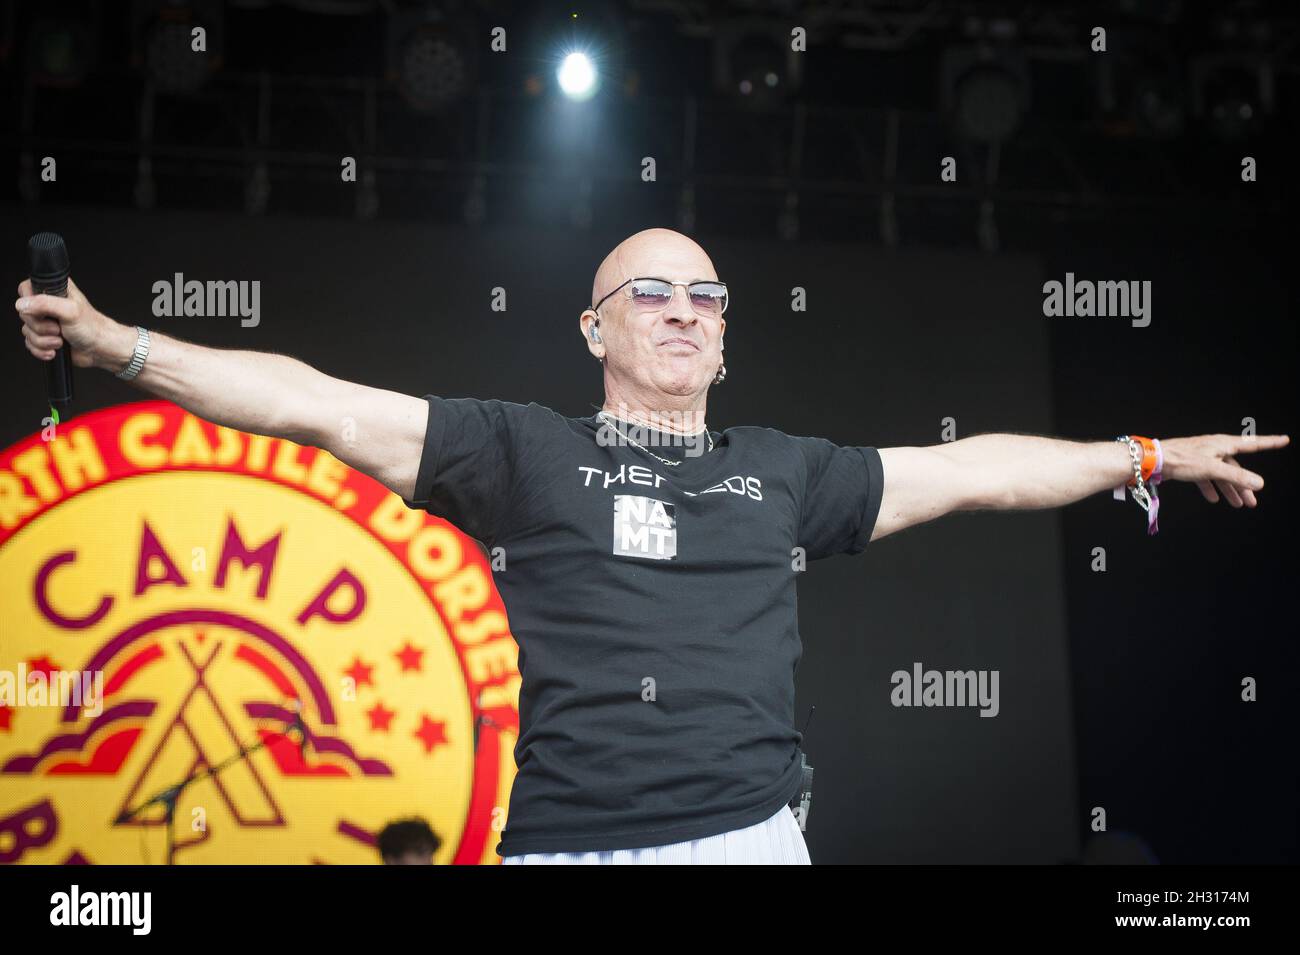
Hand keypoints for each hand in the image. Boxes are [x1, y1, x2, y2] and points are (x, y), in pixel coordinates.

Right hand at [15, 276, 114, 368]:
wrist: (100, 349)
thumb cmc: (92, 328)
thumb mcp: (70, 311)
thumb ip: (45, 303)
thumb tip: (22, 304)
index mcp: (55, 290)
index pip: (26, 289)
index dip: (31, 303)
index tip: (44, 313)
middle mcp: (48, 305)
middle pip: (24, 314)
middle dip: (41, 327)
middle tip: (58, 328)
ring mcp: (45, 322)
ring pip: (26, 331)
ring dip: (44, 340)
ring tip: (61, 340)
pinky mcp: (44, 337)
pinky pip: (30, 344)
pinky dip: (42, 350)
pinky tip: (55, 350)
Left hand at [1160, 433, 1289, 507]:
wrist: (1153, 460)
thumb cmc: (1181, 459)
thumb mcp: (1212, 469)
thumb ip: (1236, 477)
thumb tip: (1259, 483)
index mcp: (1223, 444)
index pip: (1252, 443)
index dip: (1269, 442)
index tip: (1285, 439)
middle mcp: (1215, 448)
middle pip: (1236, 467)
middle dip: (1245, 485)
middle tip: (1252, 502)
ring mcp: (1203, 456)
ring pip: (1222, 474)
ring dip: (1229, 490)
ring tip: (1237, 505)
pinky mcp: (1191, 465)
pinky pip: (1206, 477)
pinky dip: (1211, 488)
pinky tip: (1212, 499)